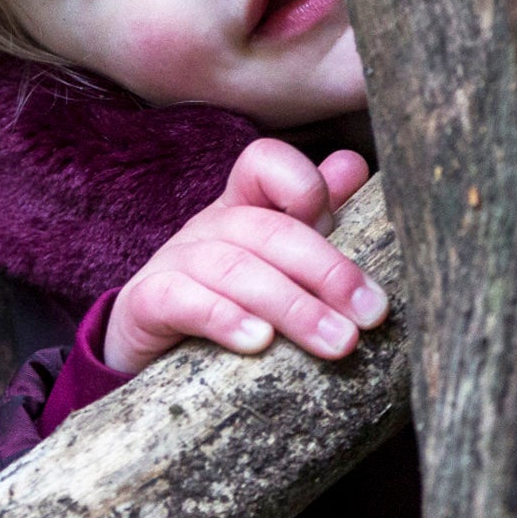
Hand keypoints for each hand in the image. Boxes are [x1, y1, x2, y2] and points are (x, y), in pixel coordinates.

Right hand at [101, 138, 385, 373]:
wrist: (147, 353)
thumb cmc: (223, 303)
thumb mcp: (273, 264)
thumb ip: (313, 219)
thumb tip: (354, 166)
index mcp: (240, 208)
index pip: (265, 163)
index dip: (303, 183)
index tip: (337, 222)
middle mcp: (207, 227)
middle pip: (266, 229)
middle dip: (326, 270)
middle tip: (370, 314)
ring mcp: (173, 263)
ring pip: (233, 268)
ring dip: (293, 306)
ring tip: (336, 341)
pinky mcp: (145, 305)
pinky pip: (181, 300)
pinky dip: (223, 318)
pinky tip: (259, 342)